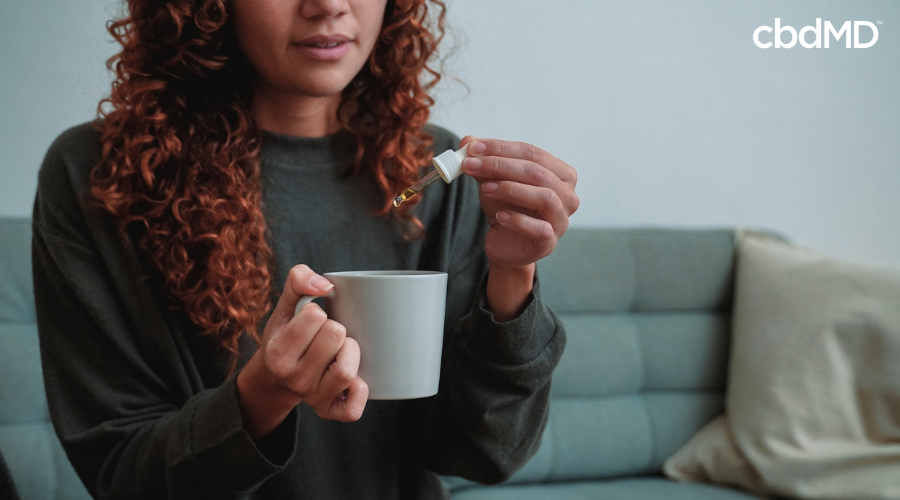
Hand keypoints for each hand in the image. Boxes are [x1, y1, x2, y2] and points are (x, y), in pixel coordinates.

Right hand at [237, 265, 368, 439]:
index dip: (317, 313)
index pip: (315, 316)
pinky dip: (359, 390)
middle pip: (335, 336)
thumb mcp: (286, 306)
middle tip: (327, 336)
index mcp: (278, 352)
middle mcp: (292, 379)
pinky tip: (352, 378)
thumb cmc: (288, 335)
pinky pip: (353, 407)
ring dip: (351, 352)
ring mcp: (312, 398)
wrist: (278, 377)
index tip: (310, 323)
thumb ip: (299, 280)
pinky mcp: (330, 412)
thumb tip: (325, 284)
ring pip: (346, 370)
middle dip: (336, 328)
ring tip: (339, 351)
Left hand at [460, 137, 578, 269]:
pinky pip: (539, 229)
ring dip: (511, 189)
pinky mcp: (550, 242)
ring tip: (486, 188)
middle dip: (500, 166)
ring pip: (545, 197)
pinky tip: (499, 216)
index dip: (501, 148)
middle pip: (537, 172)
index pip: (532, 152)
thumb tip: (468, 141)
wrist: (505, 243)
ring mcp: (562, 220)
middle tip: (470, 165)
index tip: (472, 147)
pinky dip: (517, 220)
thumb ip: (484, 161)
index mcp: (560, 173)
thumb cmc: (506, 207)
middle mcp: (568, 195)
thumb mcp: (492, 181)